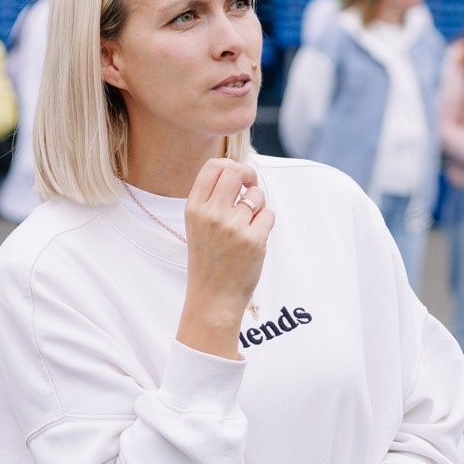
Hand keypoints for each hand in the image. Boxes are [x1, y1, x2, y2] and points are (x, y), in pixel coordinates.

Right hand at [174, 157, 272, 358]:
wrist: (212, 298)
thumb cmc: (208, 260)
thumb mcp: (198, 226)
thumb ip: (212, 199)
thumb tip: (240, 173)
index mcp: (194, 208)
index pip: (213, 166)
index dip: (231, 166)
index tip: (238, 178)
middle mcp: (211, 214)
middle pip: (236, 171)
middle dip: (248, 176)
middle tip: (250, 189)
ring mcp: (232, 227)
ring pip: (256, 195)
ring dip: (258, 206)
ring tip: (248, 225)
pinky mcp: (253, 240)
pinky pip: (268, 214)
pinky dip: (266, 223)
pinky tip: (255, 238)